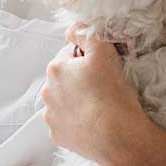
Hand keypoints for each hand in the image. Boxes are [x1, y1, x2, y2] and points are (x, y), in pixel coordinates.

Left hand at [40, 27, 144, 165]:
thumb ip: (86, 33)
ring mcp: (51, 115)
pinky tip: (93, 123)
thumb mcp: (105, 51)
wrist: (118, 137)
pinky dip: (76, 122)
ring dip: (77, 101)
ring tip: (99, 107)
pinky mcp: (57, 135)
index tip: (103, 70)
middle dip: (81, 81)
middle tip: (104, 89)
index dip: (89, 60)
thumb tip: (73, 29)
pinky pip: (66, 123)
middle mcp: (48, 91)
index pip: (71, 55)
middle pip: (66, 79)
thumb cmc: (112, 94)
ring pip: (64, 101)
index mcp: (56, 68)